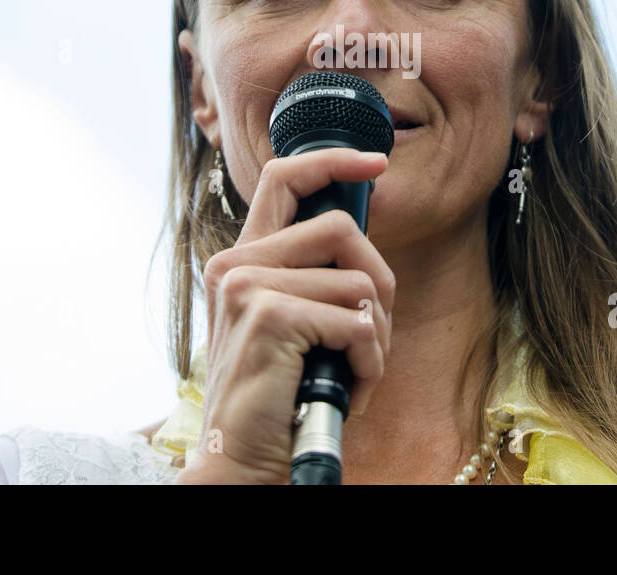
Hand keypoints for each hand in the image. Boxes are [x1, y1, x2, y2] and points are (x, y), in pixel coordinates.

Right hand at [176, 148, 394, 484]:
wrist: (242, 456)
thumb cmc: (280, 394)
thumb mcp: (293, 322)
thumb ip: (313, 276)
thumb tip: (363, 243)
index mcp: (242, 259)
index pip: (283, 177)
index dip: (334, 161)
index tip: (375, 162)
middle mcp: (237, 264)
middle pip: (341, 228)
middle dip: (380, 283)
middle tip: (373, 332)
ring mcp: (248, 286)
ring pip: (359, 282)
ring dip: (377, 336)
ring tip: (354, 370)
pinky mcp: (269, 315)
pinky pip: (356, 321)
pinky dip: (369, 360)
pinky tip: (349, 386)